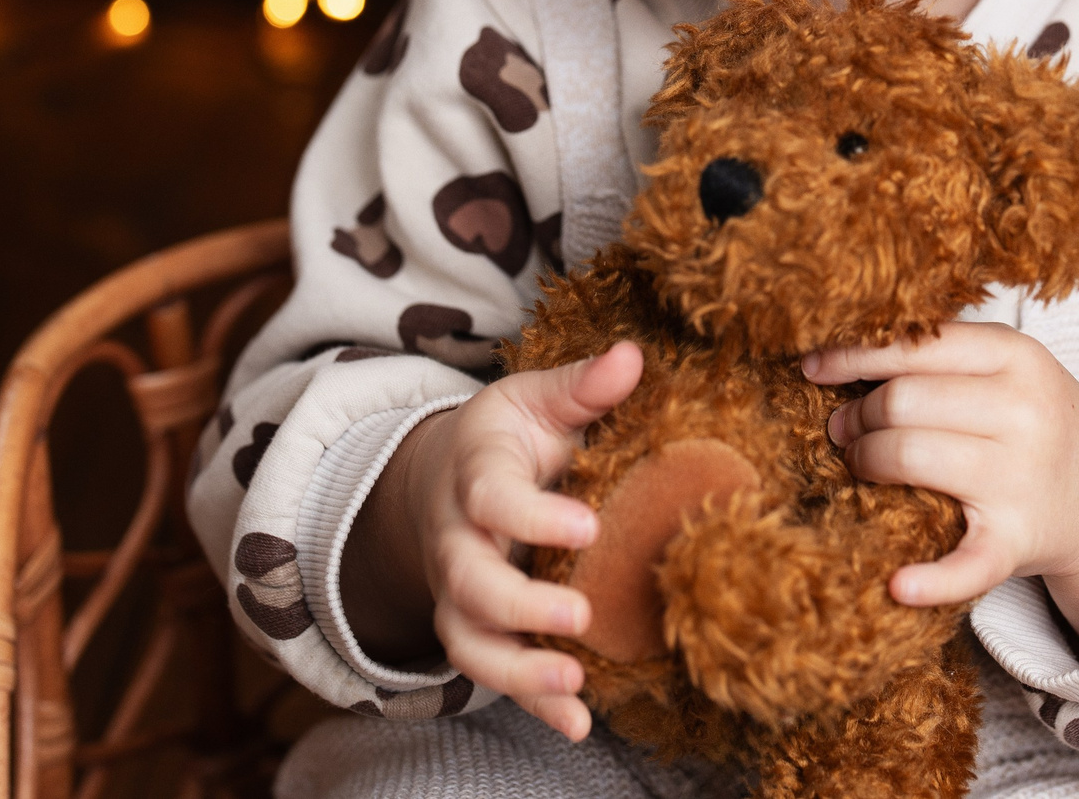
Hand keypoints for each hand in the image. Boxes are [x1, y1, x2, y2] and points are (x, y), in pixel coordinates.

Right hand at [338, 341, 641, 739]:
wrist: (445, 480)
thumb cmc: (506, 438)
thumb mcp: (536, 401)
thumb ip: (582, 386)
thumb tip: (633, 355)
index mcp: (474, 473)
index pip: (488, 496)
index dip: (531, 515)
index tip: (588, 525)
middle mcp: (458, 540)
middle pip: (468, 583)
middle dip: (519, 606)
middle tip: (579, 615)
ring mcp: (462, 592)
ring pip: (469, 642)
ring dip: (518, 672)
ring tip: (574, 684)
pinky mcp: (479, 630)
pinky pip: (494, 674)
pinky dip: (533, 705)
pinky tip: (579, 724)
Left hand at [804, 323, 1078, 652]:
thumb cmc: (1039, 421)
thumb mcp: (1010, 368)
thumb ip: (943, 354)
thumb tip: (841, 354)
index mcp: (1018, 357)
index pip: (916, 345)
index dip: (854, 357)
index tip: (815, 368)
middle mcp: (1025, 413)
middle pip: (902, 401)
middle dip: (857, 415)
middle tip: (843, 429)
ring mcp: (1021, 479)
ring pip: (908, 457)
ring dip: (865, 462)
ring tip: (860, 464)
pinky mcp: (1017, 542)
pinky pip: (964, 565)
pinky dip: (928, 581)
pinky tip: (897, 584)